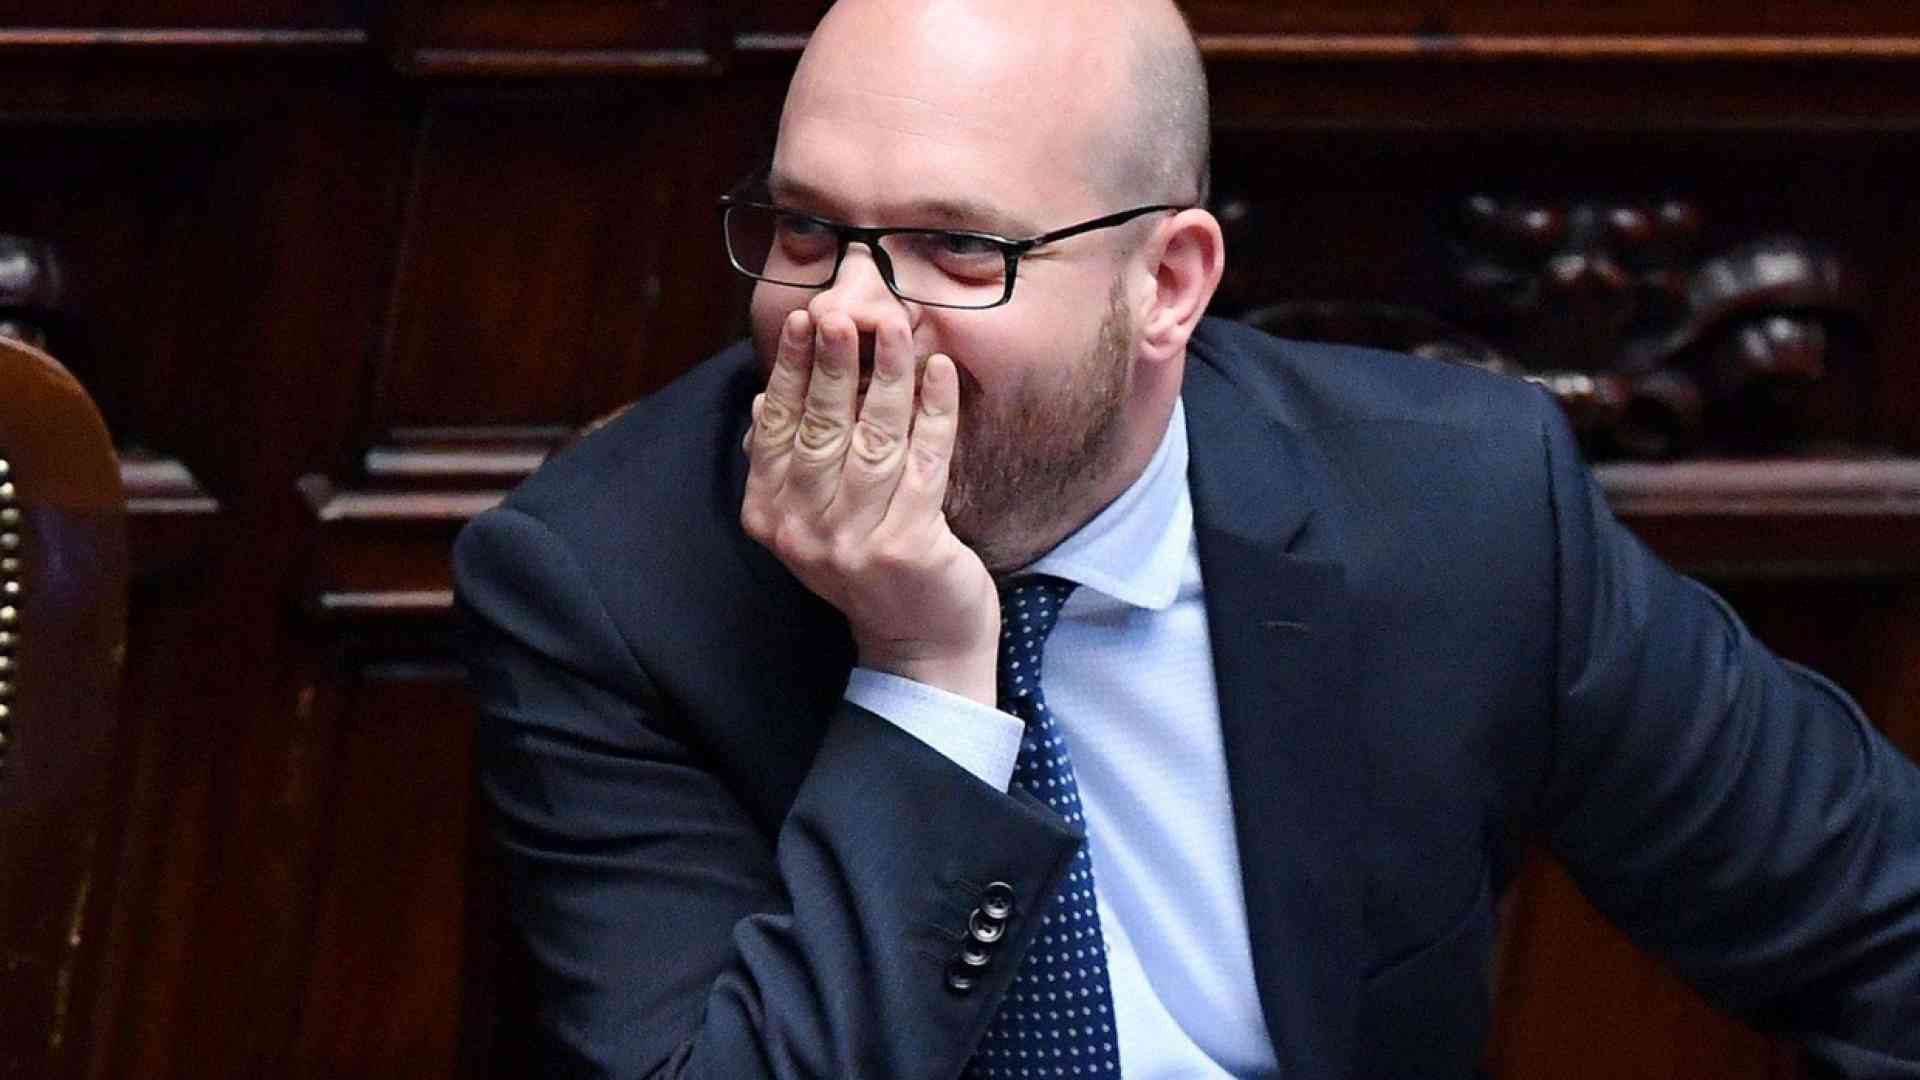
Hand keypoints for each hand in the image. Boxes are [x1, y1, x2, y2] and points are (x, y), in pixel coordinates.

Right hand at [741, 309, 1000, 704]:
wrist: (921, 650)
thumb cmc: (870, 569)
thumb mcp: (813, 521)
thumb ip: (789, 466)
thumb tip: (765, 399)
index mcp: (770, 517)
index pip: (778, 429)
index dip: (794, 371)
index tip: (806, 320)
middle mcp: (804, 531)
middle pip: (821, 428)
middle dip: (834, 361)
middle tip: (844, 309)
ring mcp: (855, 541)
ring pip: (872, 439)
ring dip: (886, 375)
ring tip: (896, 324)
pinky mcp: (909, 546)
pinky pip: (924, 462)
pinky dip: (934, 412)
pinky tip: (940, 372)